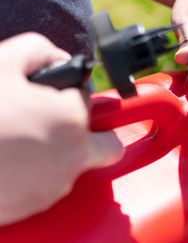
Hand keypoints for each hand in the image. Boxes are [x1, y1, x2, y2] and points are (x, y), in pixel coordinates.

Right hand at [0, 33, 123, 224]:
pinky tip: (9, 160)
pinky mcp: (33, 207)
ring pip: (74, 165)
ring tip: (17, 139)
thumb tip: (59, 59)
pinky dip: (36, 173)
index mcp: (72, 119)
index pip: (86, 97)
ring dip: (57, 152)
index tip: (47, 93)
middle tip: (60, 122)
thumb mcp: (1, 62)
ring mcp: (54, 187)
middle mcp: (73, 158)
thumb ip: (39, 50)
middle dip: (92, 132)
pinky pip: (47, 185)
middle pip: (107, 145)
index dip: (65, 92)